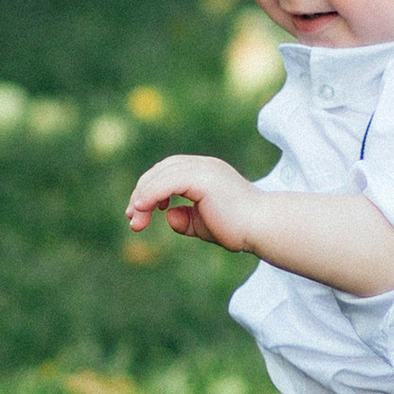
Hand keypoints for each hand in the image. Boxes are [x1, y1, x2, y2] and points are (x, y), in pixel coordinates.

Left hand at [126, 153, 260, 252]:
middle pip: (161, 170)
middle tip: (131, 218)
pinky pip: (168, 182)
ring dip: (142, 197)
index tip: (137, 212)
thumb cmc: (239, 228)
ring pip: (162, 174)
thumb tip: (170, 216)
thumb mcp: (204, 224)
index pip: (168, 172)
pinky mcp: (203, 178)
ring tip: (135, 219)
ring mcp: (204, 168)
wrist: (261, 228)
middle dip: (141, 193)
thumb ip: (187, 219)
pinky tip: (141, 208)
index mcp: (206, 172)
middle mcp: (204, 165)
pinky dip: (151, 194)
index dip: (149, 190)